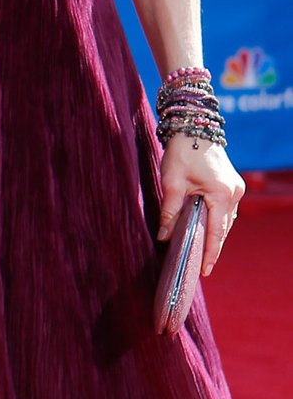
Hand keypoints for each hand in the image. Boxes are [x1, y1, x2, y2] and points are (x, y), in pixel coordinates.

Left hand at [157, 134, 244, 276]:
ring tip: (203, 251)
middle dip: (213, 246)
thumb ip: (169, 212)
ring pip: (226, 219)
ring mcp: (236, 187)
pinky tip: (206, 228)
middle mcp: (234, 192)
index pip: (216, 232)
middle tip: (201, 266)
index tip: (205, 271)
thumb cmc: (182, 152)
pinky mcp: (232, 184)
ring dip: (215, 233)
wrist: (194, 128)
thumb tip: (163, 237)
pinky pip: (226, 209)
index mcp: (221, 194)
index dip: (210, 253)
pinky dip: (217, 220)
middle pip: (224, 228)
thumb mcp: (171, 183)